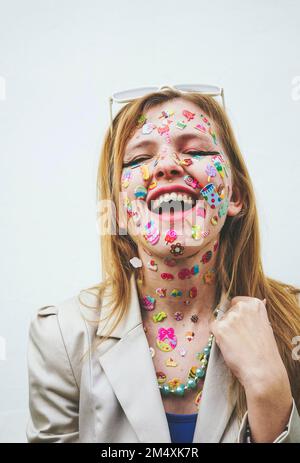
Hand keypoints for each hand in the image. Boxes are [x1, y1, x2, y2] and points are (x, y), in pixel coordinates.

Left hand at [209, 296, 292, 441]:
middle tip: (241, 340)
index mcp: (255, 304)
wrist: (264, 372)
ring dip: (224, 332)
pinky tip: (229, 348)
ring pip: (219, 322)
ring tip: (237, 346)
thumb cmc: (265, 353)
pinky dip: (218, 339)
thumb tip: (243, 306)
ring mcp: (231, 317)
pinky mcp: (220, 329)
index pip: (236, 302)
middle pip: (227, 312)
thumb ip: (253, 316)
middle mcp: (242, 307)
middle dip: (230, 324)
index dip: (237, 316)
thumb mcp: (264, 327)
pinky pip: (213, 330)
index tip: (242, 326)